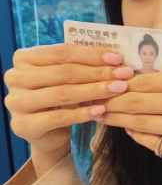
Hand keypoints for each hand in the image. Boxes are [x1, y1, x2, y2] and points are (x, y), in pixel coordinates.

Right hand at [3, 43, 133, 157]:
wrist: (47, 132)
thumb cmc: (60, 96)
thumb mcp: (66, 76)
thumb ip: (81, 64)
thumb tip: (115, 57)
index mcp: (24, 58)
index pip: (62, 52)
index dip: (91, 54)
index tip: (117, 58)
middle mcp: (15, 77)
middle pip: (64, 72)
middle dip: (98, 73)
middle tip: (123, 75)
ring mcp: (16, 102)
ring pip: (63, 93)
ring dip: (94, 91)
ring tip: (118, 89)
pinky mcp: (23, 125)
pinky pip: (58, 117)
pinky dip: (83, 113)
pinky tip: (101, 110)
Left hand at [95, 70, 161, 171]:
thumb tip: (121, 81)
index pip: (144, 81)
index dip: (118, 84)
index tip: (100, 86)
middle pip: (139, 102)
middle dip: (111, 103)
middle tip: (93, 103)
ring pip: (142, 123)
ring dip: (118, 120)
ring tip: (103, 116)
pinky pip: (153, 143)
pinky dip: (138, 137)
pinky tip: (129, 131)